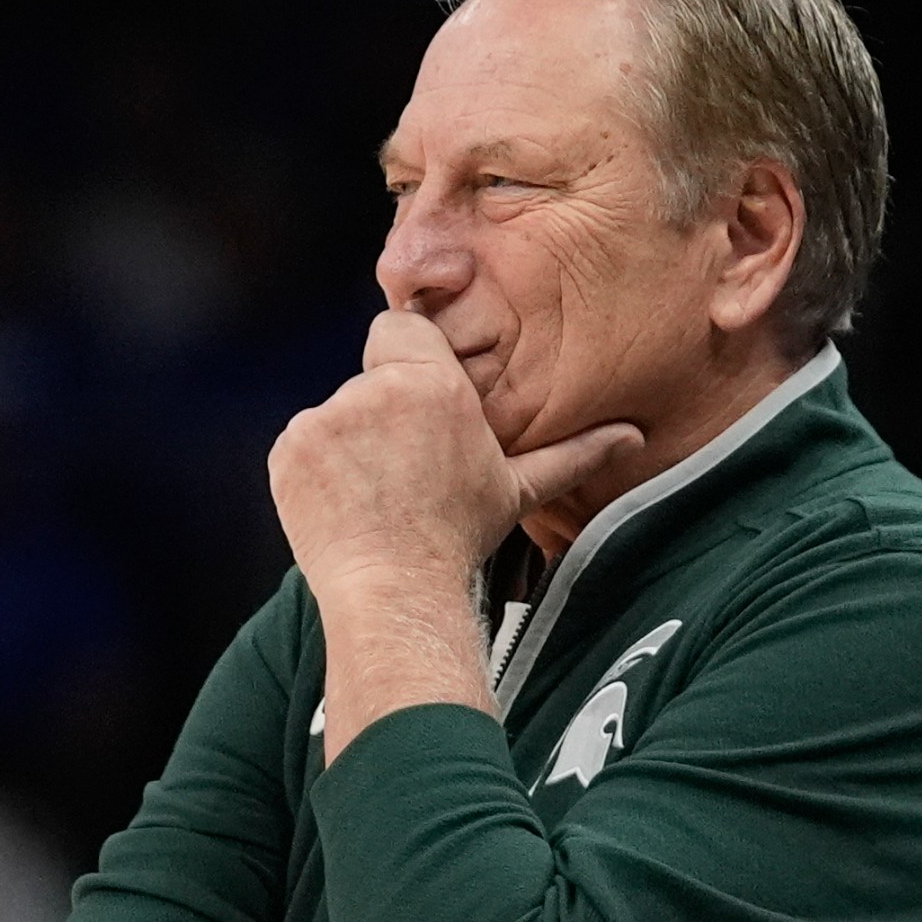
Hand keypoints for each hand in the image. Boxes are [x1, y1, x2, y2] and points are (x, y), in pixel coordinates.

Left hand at [267, 310, 639, 600]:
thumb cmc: (460, 539)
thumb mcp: (519, 489)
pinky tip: (346, 505)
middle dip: (383, 411)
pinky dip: (316, 470)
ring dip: (350, 443)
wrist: (395, 593)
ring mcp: (324, 419)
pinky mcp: (289, 451)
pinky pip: (303, 445)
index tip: (420, 407)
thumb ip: (573, 453)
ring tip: (377, 495)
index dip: (410, 362)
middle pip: (370, 376)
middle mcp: (374, 390)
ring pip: (336, 413)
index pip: (401, 328)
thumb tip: (633, 438)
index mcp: (433, 384)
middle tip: (405, 467)